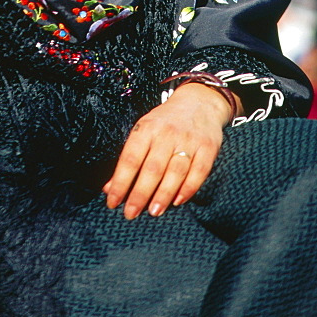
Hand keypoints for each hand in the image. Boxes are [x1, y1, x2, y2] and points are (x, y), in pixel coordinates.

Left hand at [102, 83, 233, 218]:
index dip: (120, 182)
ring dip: (163, 195)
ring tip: (153, 212)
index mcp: (147, 128)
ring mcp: (189, 140)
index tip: (112, 202)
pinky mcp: (208, 147)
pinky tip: (178, 201)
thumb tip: (108, 188)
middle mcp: (167, 133)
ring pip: (175, 172)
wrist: (198, 102)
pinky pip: (199, 172)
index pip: (130, 158)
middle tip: (130, 214)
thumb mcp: (143, 132)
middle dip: (140, 194)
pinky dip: (188, 188)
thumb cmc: (164, 122)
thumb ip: (129, 160)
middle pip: (152, 168)